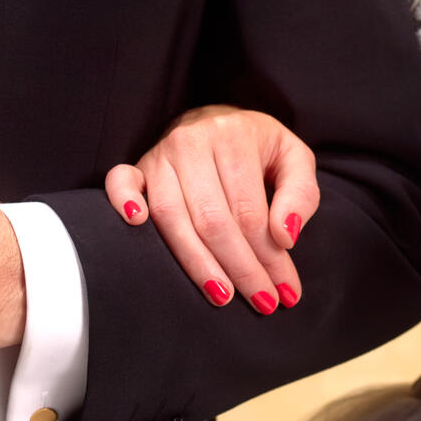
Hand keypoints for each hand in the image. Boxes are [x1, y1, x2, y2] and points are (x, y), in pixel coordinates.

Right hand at [105, 106, 318, 314]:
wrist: (220, 118)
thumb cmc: (260, 147)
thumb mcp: (294, 160)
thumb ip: (301, 195)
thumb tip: (284, 237)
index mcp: (233, 136)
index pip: (249, 212)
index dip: (268, 257)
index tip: (285, 291)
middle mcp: (192, 142)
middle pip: (212, 220)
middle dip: (239, 269)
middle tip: (261, 301)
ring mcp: (160, 154)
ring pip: (171, 217)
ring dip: (196, 264)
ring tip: (222, 296)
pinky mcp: (138, 165)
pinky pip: (120, 182)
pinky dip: (124, 202)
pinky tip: (137, 226)